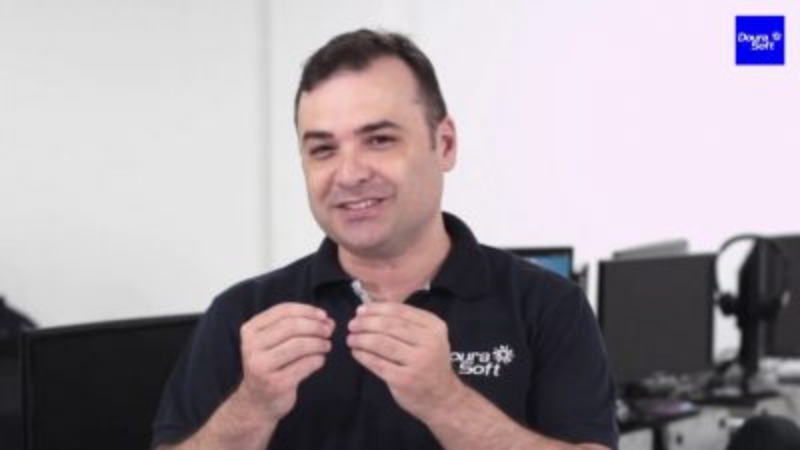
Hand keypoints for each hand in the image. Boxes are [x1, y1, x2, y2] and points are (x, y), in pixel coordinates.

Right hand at [237, 303, 334, 422]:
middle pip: (291, 326)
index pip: (283, 311)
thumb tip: (327, 320)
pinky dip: (317, 359)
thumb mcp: (274, 341)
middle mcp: (252, 346)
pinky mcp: (276, 383)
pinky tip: (320, 359)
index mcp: (250, 330)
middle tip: (328, 331)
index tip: (323, 315)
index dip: (307, 311)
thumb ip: (297, 327)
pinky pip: (304, 365)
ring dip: (319, 343)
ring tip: (326, 345)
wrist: (258, 400)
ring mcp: (262, 366)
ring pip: (299, 345)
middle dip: (315, 326)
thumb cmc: (271, 365)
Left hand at [346, 303, 464, 420]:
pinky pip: (378, 363)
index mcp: (434, 326)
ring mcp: (418, 362)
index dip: (376, 309)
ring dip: (362, 338)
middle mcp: (429, 342)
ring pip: (382, 343)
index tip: (360, 311)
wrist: (442, 397)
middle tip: (352, 325)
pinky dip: (363, 355)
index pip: (400, 310)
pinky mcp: (405, 379)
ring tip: (351, 338)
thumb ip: (405, 323)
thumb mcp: (427, 338)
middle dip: (366, 323)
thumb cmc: (429, 363)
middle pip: (389, 325)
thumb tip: (367, 310)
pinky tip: (356, 352)